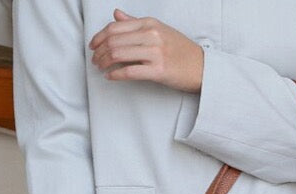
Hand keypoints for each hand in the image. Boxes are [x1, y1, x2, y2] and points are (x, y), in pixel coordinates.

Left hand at [89, 8, 203, 92]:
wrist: (202, 67)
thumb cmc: (181, 51)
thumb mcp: (159, 30)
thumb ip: (136, 24)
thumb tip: (116, 15)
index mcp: (150, 23)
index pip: (116, 27)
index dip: (99, 36)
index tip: (93, 45)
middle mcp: (151, 35)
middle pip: (114, 41)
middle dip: (99, 51)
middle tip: (94, 59)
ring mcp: (155, 53)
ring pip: (118, 55)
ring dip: (104, 62)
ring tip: (100, 68)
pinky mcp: (158, 70)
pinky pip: (130, 71)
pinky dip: (116, 74)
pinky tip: (110, 76)